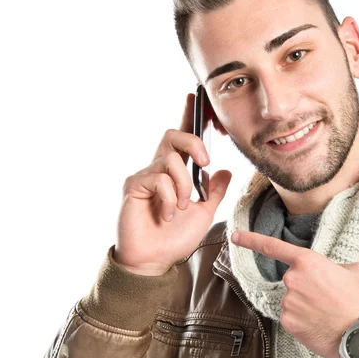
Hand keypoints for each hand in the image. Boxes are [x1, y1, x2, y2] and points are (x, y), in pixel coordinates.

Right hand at [114, 94, 231, 275]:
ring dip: (184, 184)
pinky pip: (158, 178)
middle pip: (173, 135)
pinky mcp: (133, 186)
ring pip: (170, 159)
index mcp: (175, 173)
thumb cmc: (174, 238)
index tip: (195, 96)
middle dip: (194, 142)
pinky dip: (170, 197)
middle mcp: (158, 169)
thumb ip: (213, 191)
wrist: (154, 261)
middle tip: (205, 162)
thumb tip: (225, 169)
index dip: (190, 116)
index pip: (183, 140)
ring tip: (182, 207)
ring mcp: (144, 176)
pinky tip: (168, 214)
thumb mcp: (204, 213)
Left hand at [231, 230, 358, 357]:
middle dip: (307, 288)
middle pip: (293, 281)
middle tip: (330, 298)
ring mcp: (288, 303)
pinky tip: (321, 324)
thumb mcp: (355, 270)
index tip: (235, 236)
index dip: (251, 240)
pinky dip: (304, 321)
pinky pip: (292, 318)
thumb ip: (334, 266)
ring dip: (306, 306)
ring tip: (330, 313)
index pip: (273, 247)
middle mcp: (292, 280)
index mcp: (307, 262)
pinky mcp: (288, 323)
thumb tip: (329, 272)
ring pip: (293, 301)